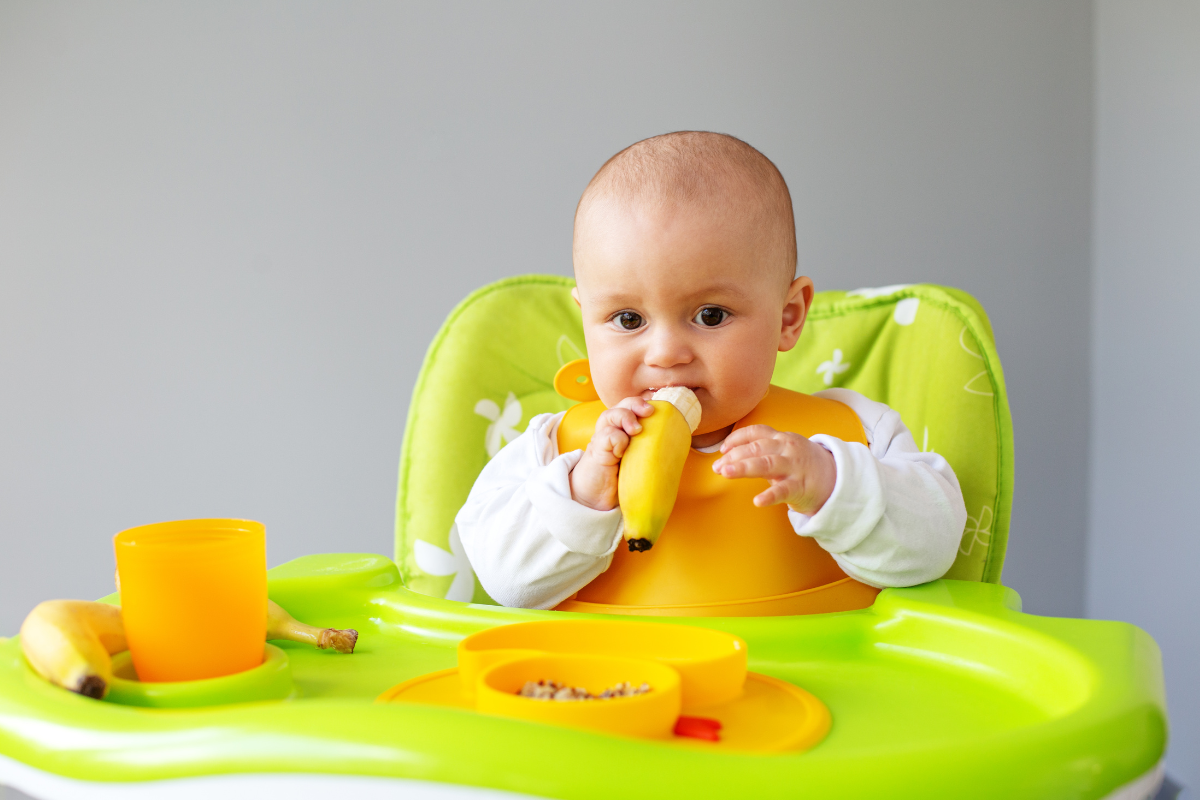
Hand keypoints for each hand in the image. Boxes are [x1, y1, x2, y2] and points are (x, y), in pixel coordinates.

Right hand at [569, 397, 654, 510]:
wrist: (598, 499)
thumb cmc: (621, 480)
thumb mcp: (640, 461)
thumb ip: (651, 450)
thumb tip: (678, 447)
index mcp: (624, 429)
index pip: (633, 407)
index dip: (644, 403)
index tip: (659, 407)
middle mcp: (612, 430)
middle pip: (622, 405)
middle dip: (636, 404)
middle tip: (649, 412)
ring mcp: (602, 439)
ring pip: (610, 415)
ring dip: (625, 417)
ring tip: (636, 430)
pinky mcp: (596, 451)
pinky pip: (606, 436)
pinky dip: (616, 438)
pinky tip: (622, 450)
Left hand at [711, 425, 836, 514]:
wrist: (836, 478)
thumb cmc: (803, 465)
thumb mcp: (785, 450)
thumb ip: (761, 450)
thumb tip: (729, 456)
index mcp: (781, 439)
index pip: (756, 432)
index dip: (737, 438)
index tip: (723, 449)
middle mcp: (787, 449)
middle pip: (756, 448)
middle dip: (734, 456)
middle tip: (717, 467)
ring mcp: (794, 467)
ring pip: (766, 464)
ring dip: (744, 467)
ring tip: (726, 473)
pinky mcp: (800, 487)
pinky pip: (783, 491)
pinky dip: (770, 496)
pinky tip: (757, 501)